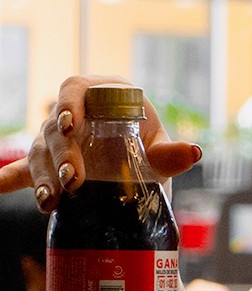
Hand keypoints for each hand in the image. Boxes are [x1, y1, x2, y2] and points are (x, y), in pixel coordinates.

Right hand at [0, 76, 202, 210]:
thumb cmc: (150, 147)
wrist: (140, 168)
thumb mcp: (159, 151)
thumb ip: (172, 153)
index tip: (71, 125)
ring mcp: (55, 141)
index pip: (76, 89)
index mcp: (100, 97)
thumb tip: (193, 153)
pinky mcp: (46, 165)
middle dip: (62, 156)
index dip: (69, 104)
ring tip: (52, 201)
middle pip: (55, 128)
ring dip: (43, 177)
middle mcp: (73, 115)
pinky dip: (8, 180)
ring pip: (39, 153)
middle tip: (75, 180)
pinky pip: (21, 172)